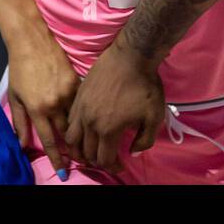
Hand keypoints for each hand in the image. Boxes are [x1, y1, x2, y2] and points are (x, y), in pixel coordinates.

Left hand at [6, 31, 80, 178]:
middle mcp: (55, 103)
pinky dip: (83, 110)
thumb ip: (20, 123)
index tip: (64, 172)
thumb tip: (22, 145)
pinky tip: (87, 116)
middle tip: (79, 159)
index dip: (58, 158)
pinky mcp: (77, 80)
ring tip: (85, 141)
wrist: (32, 41)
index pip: (50, 140)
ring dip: (80, 130)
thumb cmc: (20, 69)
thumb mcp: (16, 97)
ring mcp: (68, 91)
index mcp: (38, 109)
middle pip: (68, 132)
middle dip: (74, 148)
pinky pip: (82, 101)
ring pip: (78, 118)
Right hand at [65, 42, 164, 173]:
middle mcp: (90, 122)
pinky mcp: (78, 96)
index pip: (104, 159)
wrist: (131, 55)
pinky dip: (74, 131)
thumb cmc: (145, 86)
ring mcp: (81, 108)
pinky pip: (69, 121)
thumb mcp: (154, 116)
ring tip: (90, 149)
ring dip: (80, 149)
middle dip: (97, 160)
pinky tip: (84, 130)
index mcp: (108, 129)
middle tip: (108, 158)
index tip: (120, 165)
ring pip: (72, 139)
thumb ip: (145, 140)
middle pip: (87, 152)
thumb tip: (133, 153)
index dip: (112, 167)